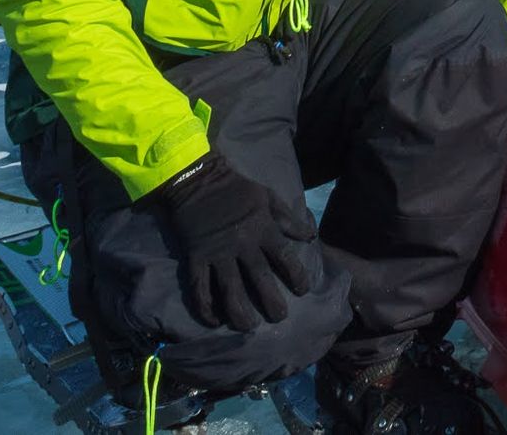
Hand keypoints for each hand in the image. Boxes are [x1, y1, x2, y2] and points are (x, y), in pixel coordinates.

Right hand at [147, 153, 317, 331]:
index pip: (285, 258)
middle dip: (271, 302)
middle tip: (279, 318)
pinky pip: (199, 288)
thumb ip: (288, 219)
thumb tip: (311, 237)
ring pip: (229, 289)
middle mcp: (242, 244)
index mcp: (263, 229)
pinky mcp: (195, 258)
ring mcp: (217, 253)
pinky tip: (214, 321)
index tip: (302, 291)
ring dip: (239, 312)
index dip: (296, 277)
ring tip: (249, 327)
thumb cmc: (237, 189)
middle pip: (259, 279)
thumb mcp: (268, 197)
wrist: (197, 180)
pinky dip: (205, 307)